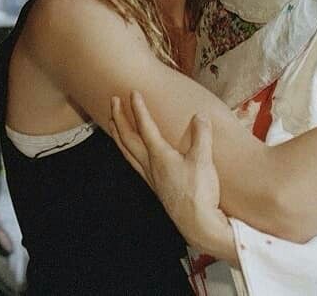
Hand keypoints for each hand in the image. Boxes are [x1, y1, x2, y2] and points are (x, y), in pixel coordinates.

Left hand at [109, 91, 236, 262]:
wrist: (197, 224)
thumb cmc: (199, 193)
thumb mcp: (203, 160)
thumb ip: (202, 135)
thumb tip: (200, 116)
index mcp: (159, 156)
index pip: (145, 127)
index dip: (138, 108)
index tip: (132, 92)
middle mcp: (150, 166)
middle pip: (127, 139)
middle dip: (119, 118)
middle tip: (113, 101)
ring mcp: (151, 177)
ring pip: (127, 152)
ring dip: (118, 135)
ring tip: (112, 123)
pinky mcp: (156, 187)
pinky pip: (134, 164)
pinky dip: (127, 152)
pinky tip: (131, 153)